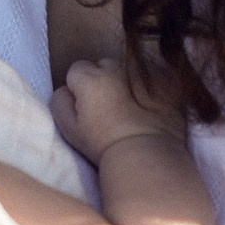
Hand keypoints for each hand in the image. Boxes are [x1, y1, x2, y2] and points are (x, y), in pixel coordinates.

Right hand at [51, 57, 183, 164]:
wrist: (147, 158)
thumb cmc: (103, 145)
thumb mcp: (69, 128)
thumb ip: (59, 101)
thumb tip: (66, 90)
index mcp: (90, 77)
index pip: (76, 70)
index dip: (79, 89)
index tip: (86, 108)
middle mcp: (116, 69)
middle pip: (103, 66)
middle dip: (102, 80)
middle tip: (108, 107)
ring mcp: (143, 74)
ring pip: (127, 70)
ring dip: (125, 82)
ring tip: (130, 107)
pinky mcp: (166, 84)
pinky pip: (152, 77)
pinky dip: (148, 87)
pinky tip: (149, 106)